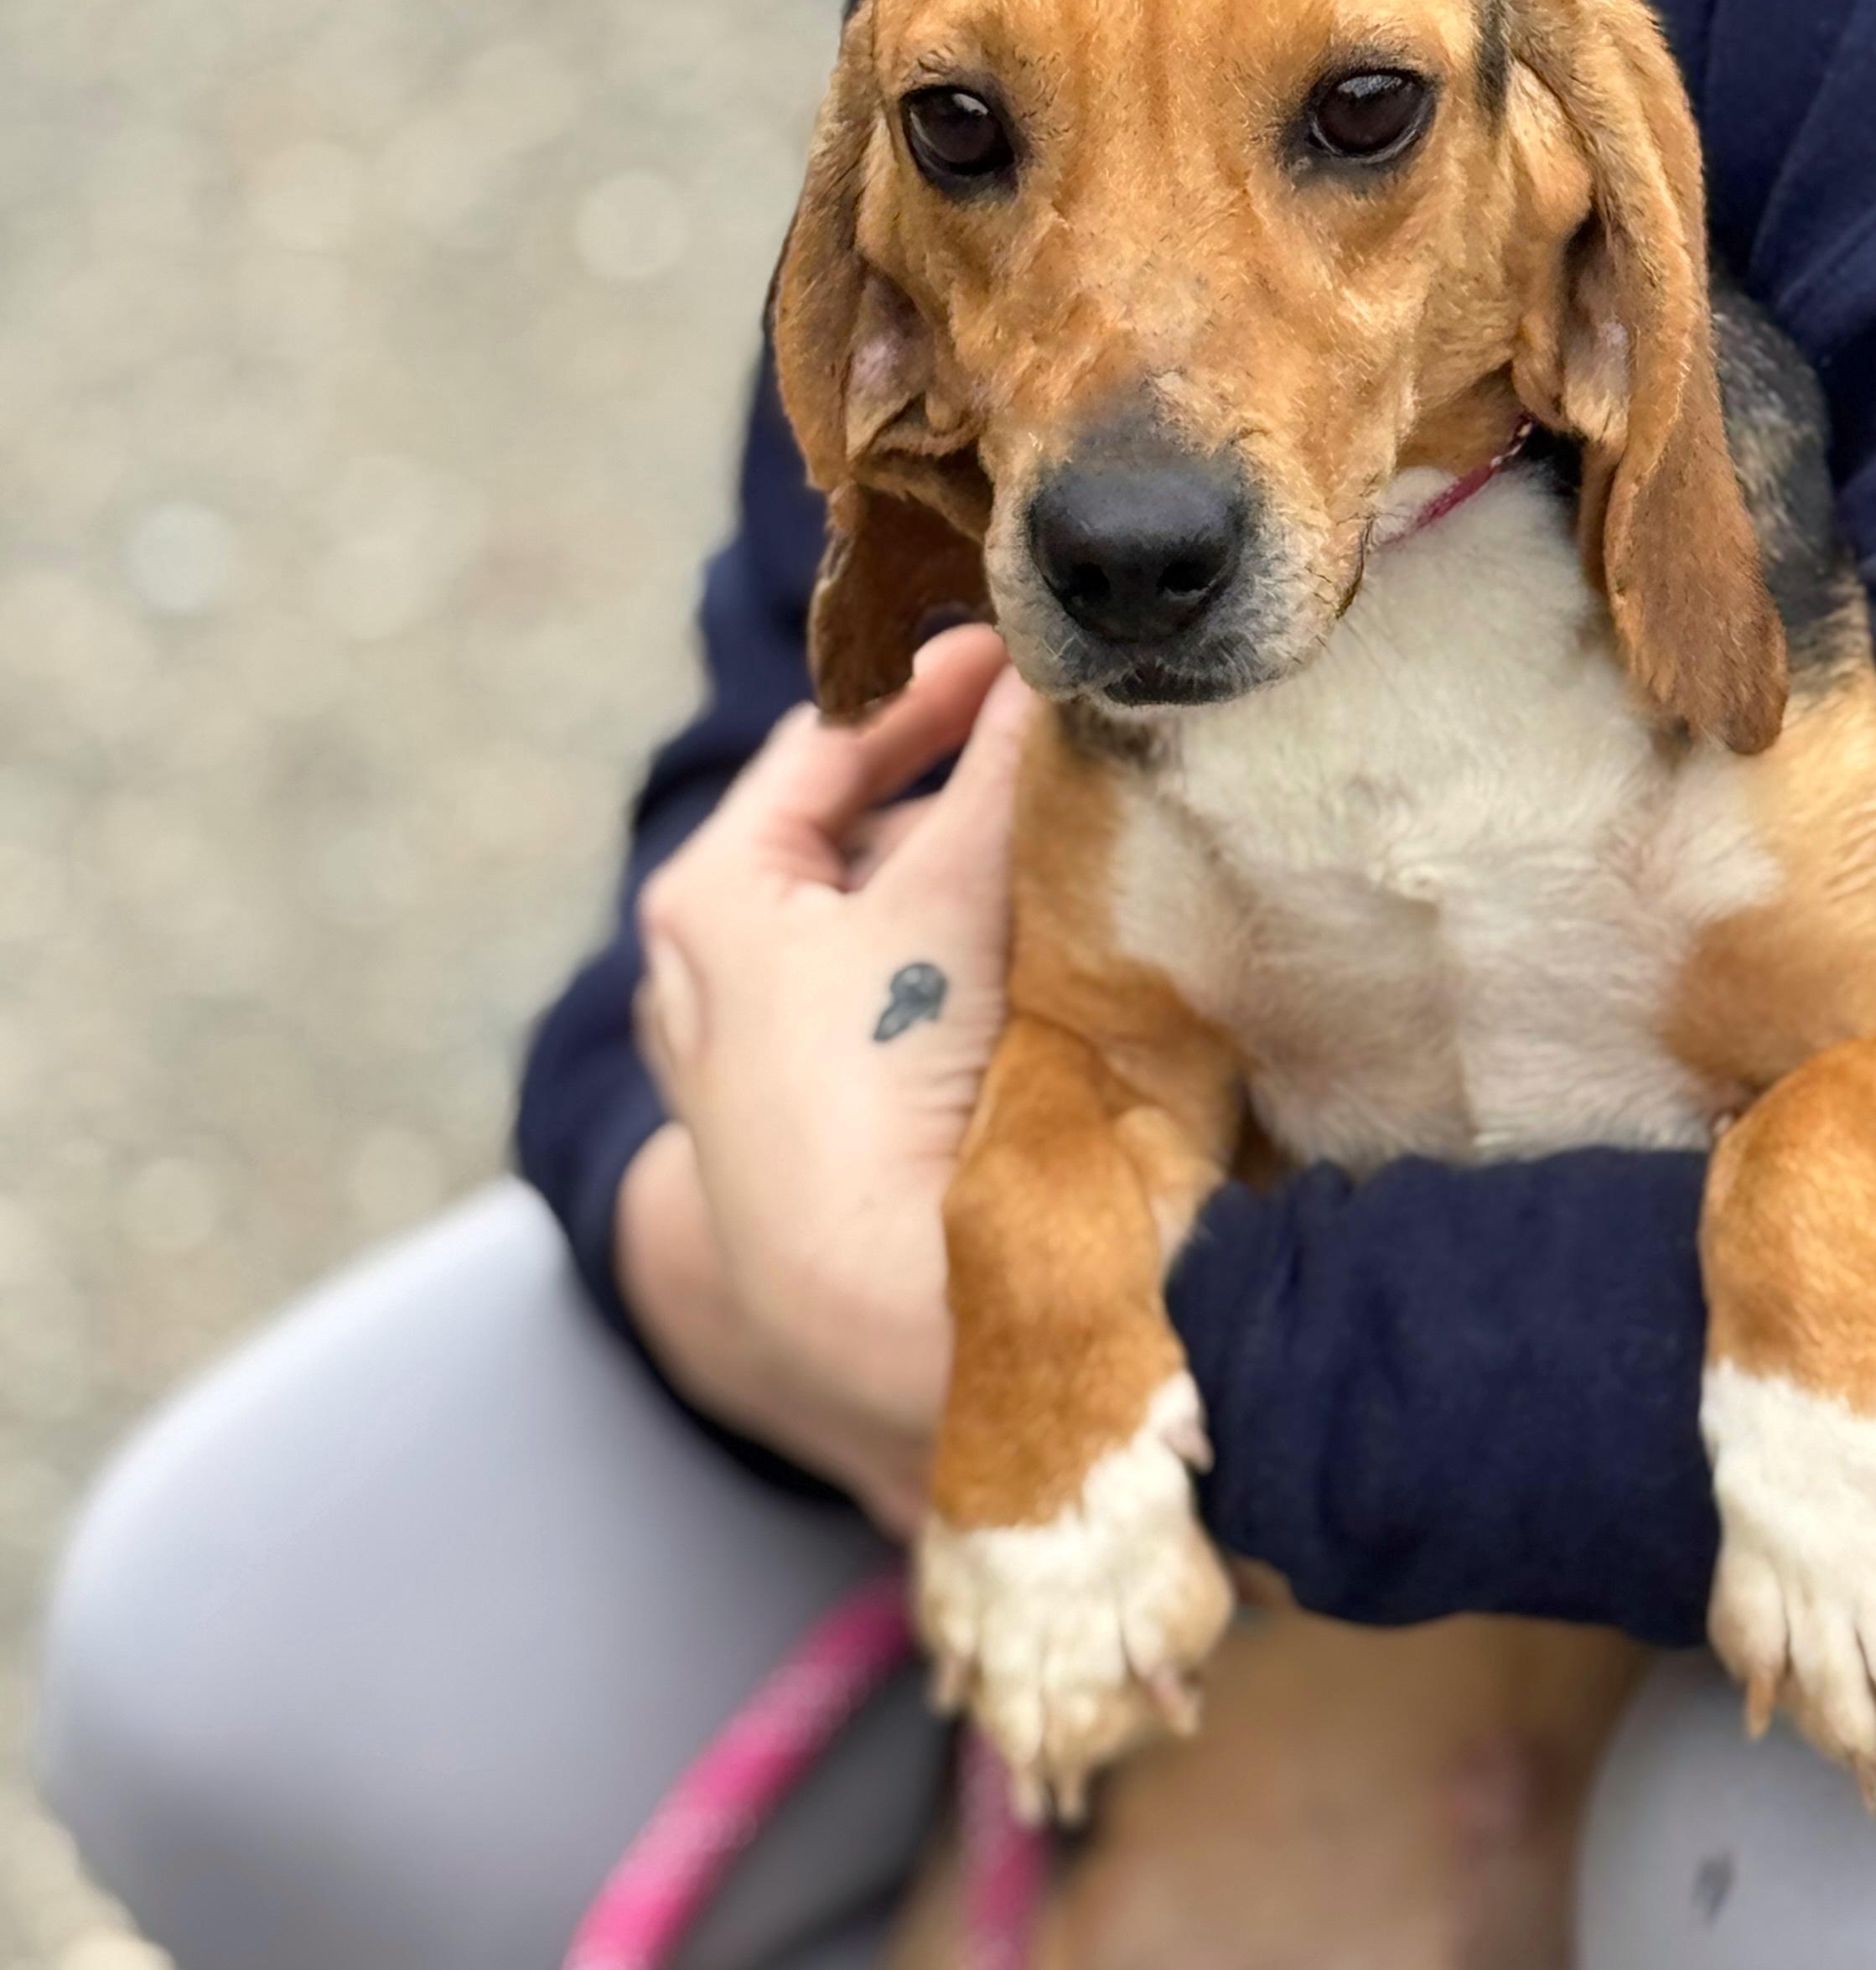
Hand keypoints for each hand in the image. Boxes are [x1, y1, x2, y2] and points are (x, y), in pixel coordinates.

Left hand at [616, 626, 1032, 1534]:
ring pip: (887, 935)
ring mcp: (762, 1073)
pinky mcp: (827, 1147)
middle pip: (860, 840)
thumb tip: (1053, 667)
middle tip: (1071, 756)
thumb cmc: (892, 1085)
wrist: (896, 1316)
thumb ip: (1006, 769)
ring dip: (975, 893)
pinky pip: (906, 1021)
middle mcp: (708, 980)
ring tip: (1074, 861)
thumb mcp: (952, 894)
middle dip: (963, 798)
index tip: (1025, 654)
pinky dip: (969, 980)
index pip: (829, 745)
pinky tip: (1048, 973)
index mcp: (707, 898)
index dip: (932, 689)